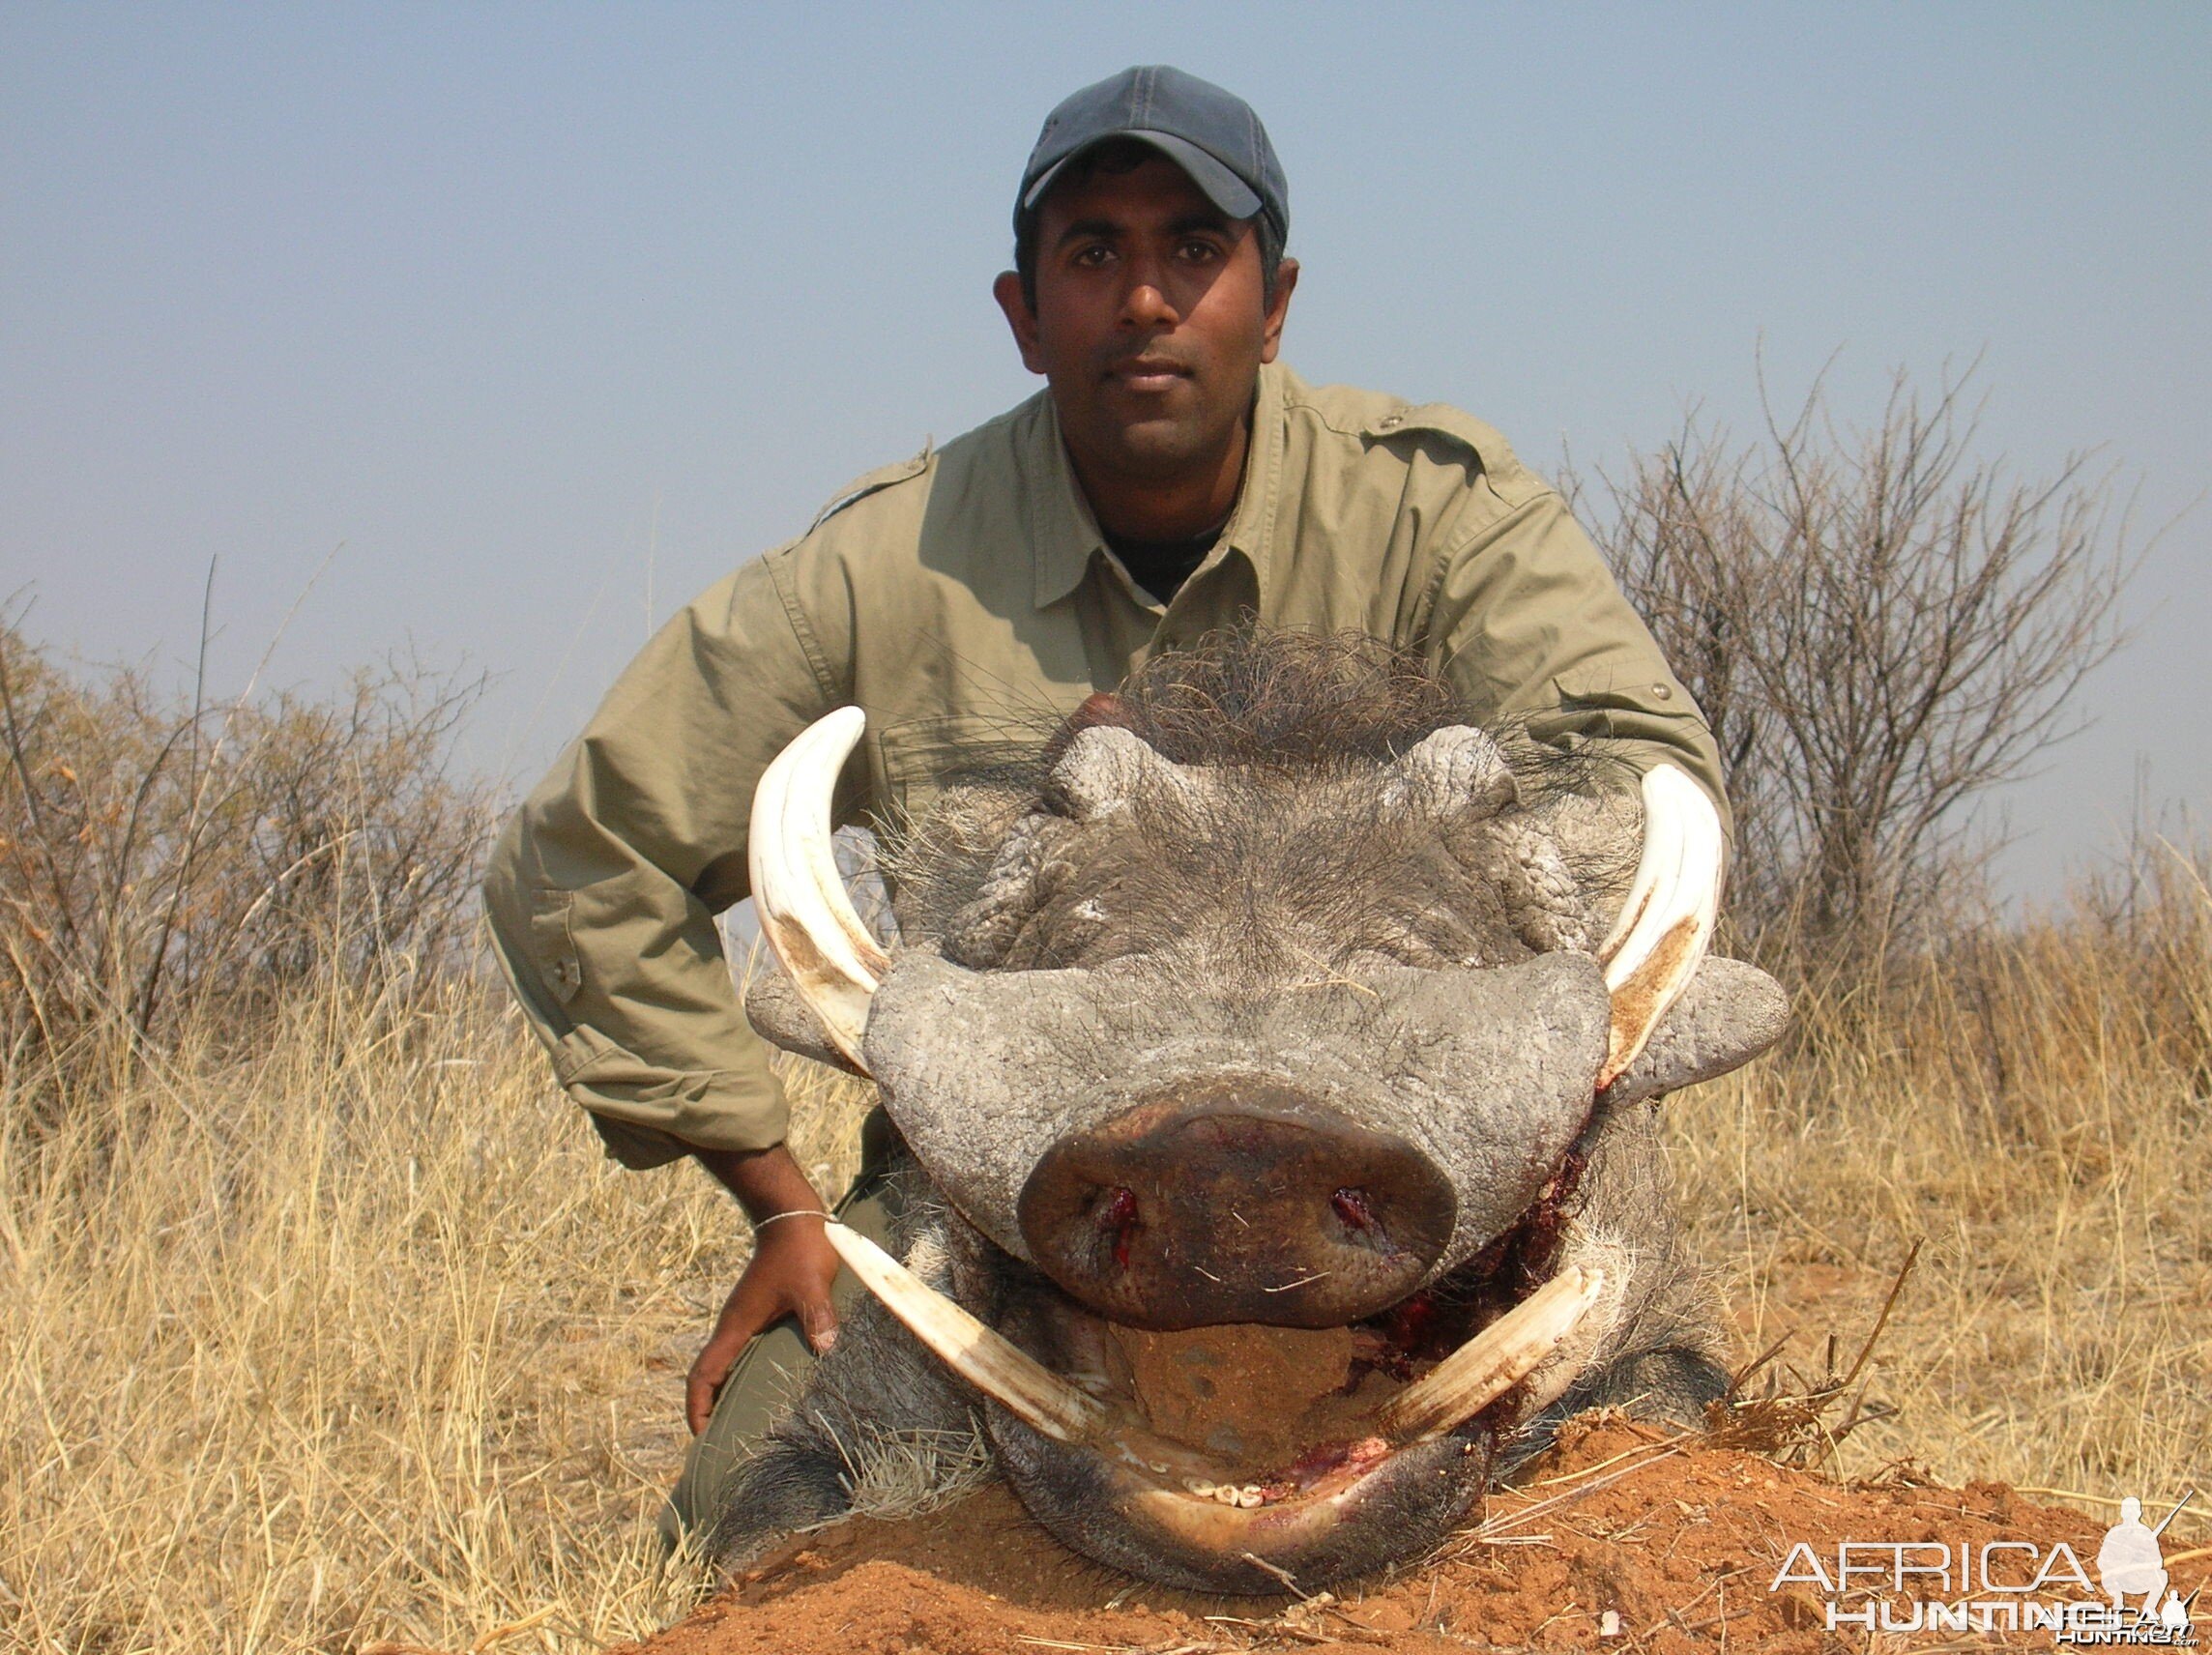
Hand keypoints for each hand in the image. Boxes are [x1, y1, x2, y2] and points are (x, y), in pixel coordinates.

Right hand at [684, 1142, 839, 1435]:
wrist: (793, 1218)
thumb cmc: (800, 1250)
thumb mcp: (812, 1283)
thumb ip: (818, 1315)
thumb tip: (826, 1348)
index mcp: (736, 1326)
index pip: (703, 1375)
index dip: (697, 1408)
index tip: (700, 1437)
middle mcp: (734, 1327)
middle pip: (709, 1378)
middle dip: (709, 1412)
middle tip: (720, 1446)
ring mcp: (745, 1321)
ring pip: (725, 1367)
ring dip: (726, 1395)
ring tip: (741, 1428)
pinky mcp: (759, 1314)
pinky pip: (742, 1355)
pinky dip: (743, 1378)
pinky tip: (766, 1390)